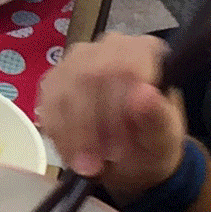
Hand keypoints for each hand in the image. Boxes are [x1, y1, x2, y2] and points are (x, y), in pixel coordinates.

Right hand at [37, 35, 190, 194]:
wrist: (133, 157)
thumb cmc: (153, 142)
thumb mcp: (164, 138)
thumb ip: (158, 117)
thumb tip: (144, 94)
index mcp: (144, 51)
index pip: (123, 67)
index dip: (114, 110)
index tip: (116, 149)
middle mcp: (109, 46)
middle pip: (86, 77)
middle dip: (89, 127)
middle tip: (97, 165)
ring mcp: (77, 60)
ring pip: (61, 90)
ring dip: (71, 134)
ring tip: (88, 165)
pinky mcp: (54, 79)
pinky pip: (46, 104)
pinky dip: (58, 135)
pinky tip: (73, 155)